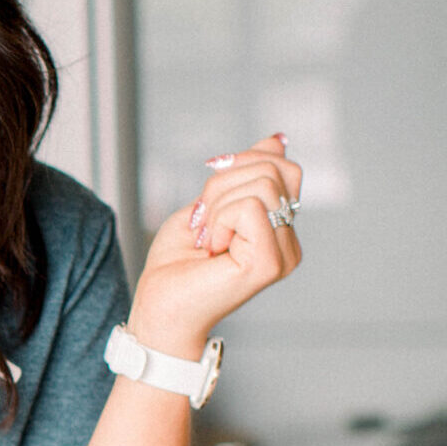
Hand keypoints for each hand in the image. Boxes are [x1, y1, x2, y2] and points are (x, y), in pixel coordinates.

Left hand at [127, 133, 302, 356]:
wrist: (158, 306)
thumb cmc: (177, 263)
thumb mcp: (210, 203)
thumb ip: (243, 175)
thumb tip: (277, 139)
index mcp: (278, 228)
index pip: (283, 166)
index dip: (240, 164)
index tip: (208, 198)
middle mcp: (289, 242)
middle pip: (272, 169)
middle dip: (222, 185)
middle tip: (202, 224)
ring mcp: (284, 254)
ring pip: (262, 185)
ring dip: (217, 206)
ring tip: (206, 240)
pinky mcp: (270, 263)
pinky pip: (250, 208)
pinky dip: (219, 220)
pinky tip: (211, 249)